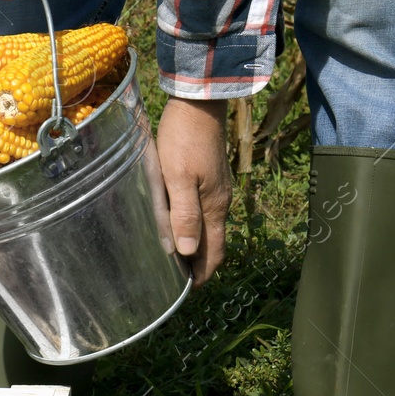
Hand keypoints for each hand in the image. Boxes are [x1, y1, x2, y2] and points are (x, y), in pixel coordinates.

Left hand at [155, 98, 232, 286]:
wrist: (198, 104)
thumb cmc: (183, 140)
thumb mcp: (178, 178)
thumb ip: (184, 214)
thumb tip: (189, 251)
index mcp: (214, 206)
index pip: (214, 252)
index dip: (202, 274)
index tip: (186, 291)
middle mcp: (221, 202)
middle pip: (213, 243)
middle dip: (199, 265)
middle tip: (176, 281)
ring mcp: (217, 190)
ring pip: (209, 228)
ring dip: (196, 246)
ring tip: (174, 259)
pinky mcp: (210, 178)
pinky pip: (205, 212)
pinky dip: (194, 227)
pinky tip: (177, 226)